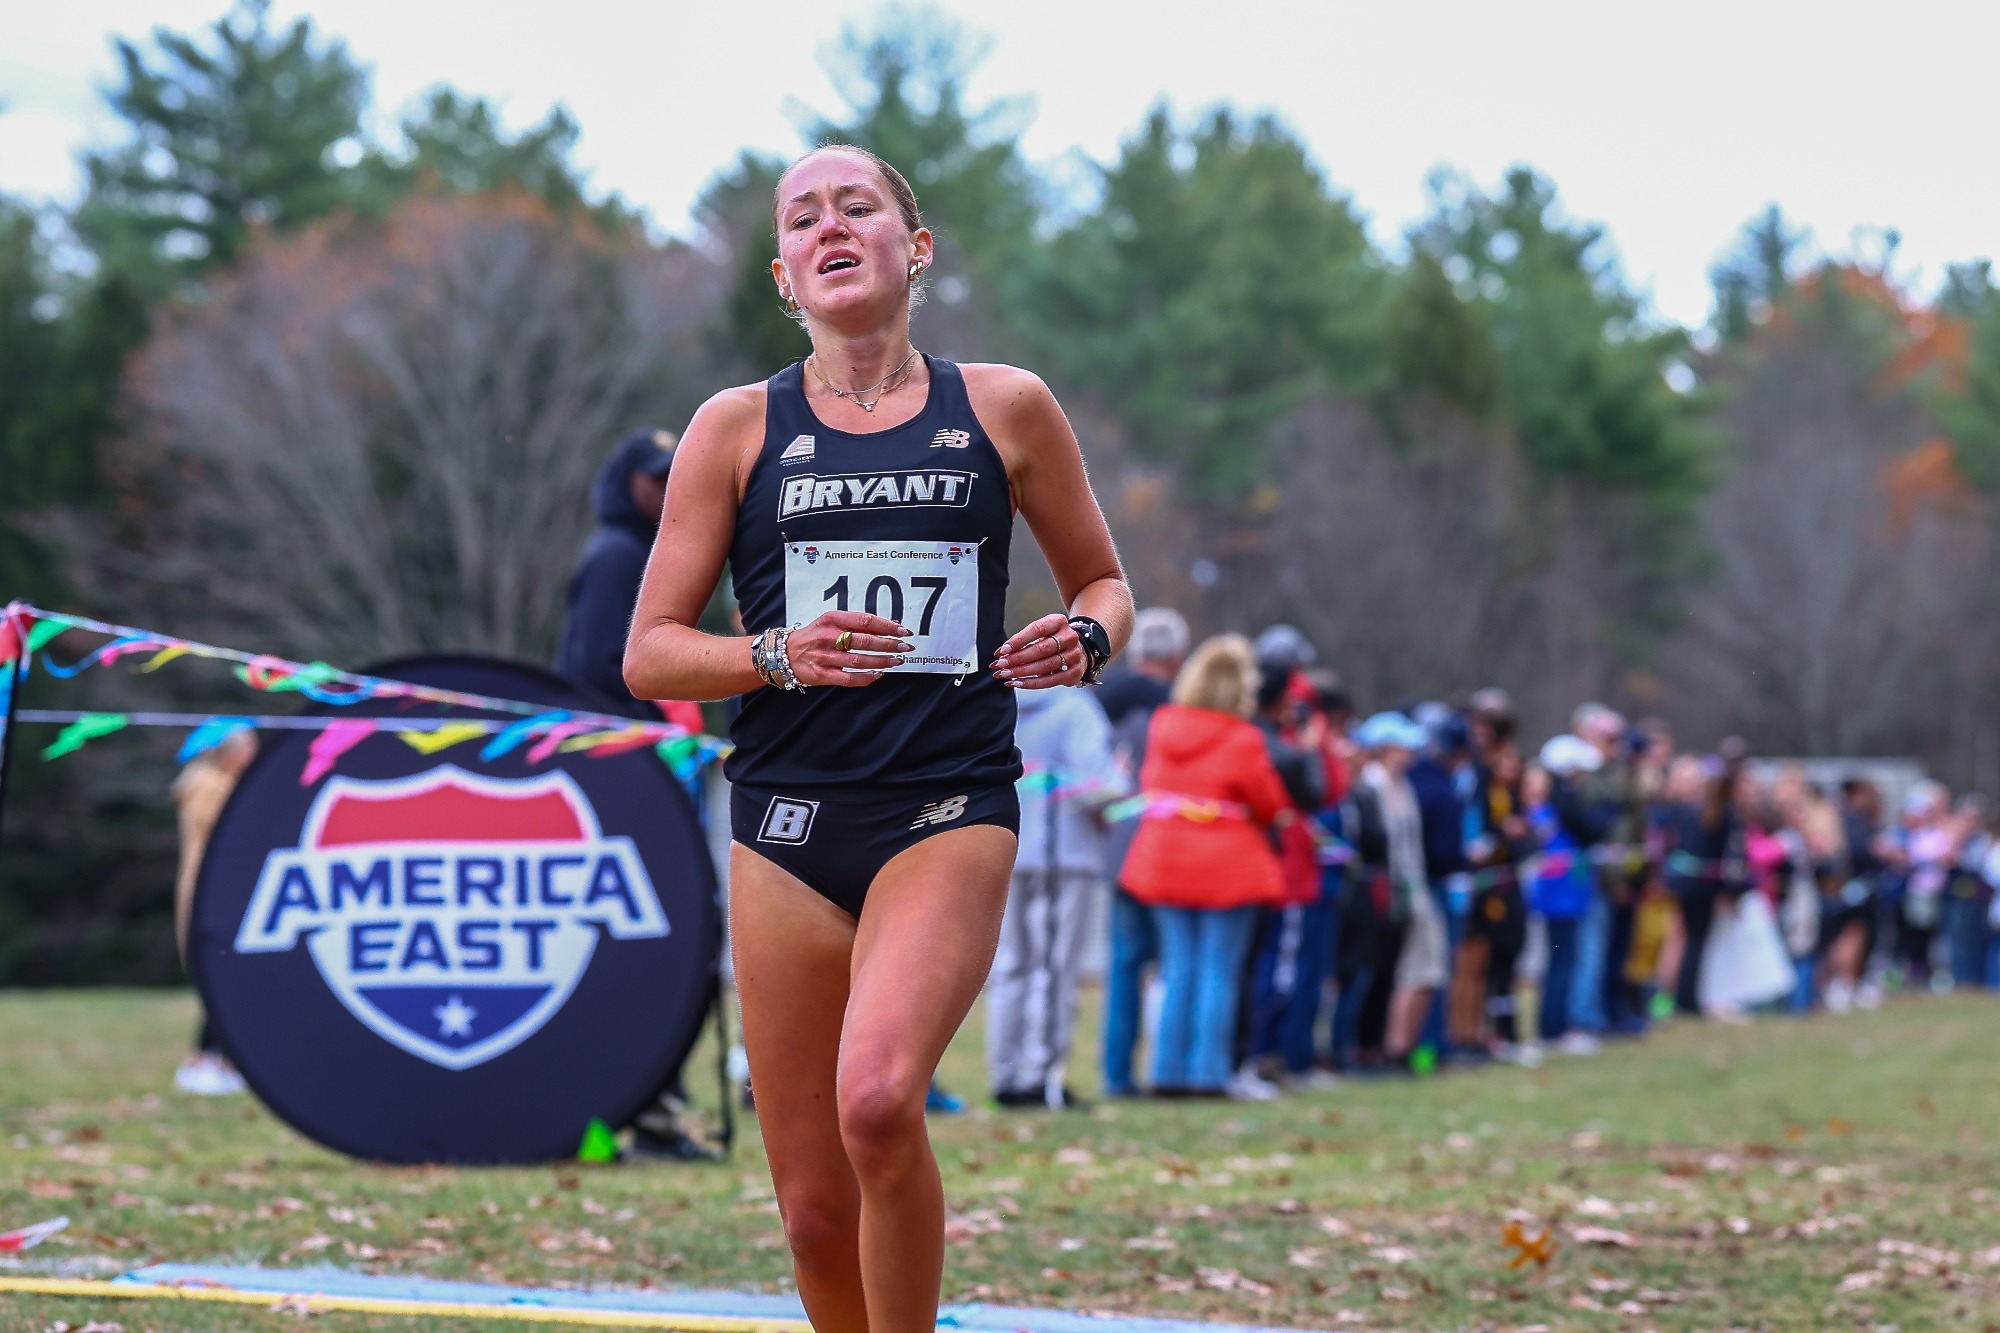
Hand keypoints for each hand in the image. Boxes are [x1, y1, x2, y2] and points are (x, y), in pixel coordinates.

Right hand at [785, 611, 910, 686]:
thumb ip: (856, 623)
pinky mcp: (822, 674)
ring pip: (859, 660)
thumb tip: (889, 625)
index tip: (903, 630)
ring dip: (882, 661)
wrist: (784, 653)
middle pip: (865, 641)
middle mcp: (828, 637)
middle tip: (905, 647)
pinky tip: (879, 674)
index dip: (886, 626)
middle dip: (889, 645)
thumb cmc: (813, 636)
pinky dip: (866, 678)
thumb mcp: (830, 622)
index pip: (865, 620)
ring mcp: (824, 657)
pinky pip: (849, 678)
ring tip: (897, 661)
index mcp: (832, 619)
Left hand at [993, 612, 1084, 689]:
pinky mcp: (1074, 672)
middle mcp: (1069, 637)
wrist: (1079, 649)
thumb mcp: (1042, 632)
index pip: (1037, 629)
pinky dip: (1031, 683)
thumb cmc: (1054, 639)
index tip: (1003, 650)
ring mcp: (1073, 655)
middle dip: (1018, 658)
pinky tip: (1017, 682)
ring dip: (1022, 672)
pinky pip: (1050, 681)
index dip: (1018, 640)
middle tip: (1001, 664)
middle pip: (1041, 649)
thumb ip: (1024, 640)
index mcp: (1059, 622)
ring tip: (1006, 674)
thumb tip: (1003, 654)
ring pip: (1045, 666)